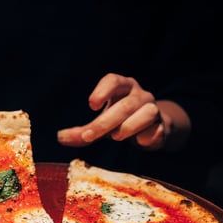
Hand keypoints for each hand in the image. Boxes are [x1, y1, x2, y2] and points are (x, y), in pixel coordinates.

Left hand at [57, 74, 186, 150]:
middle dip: (104, 122)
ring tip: (116, 136)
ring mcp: (153, 109)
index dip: (102, 90)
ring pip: (146, 112)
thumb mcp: (100, 124)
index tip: (91, 105)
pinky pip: (157, 130)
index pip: (114, 80)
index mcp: (123, 87)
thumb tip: (60, 138)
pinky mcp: (162, 126)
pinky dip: (148, 136)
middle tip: (87, 136)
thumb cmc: (120, 121)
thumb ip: (81, 132)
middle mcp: (139, 95)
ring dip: (129, 126)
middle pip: (124, 105)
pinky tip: (140, 141)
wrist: (152, 128)